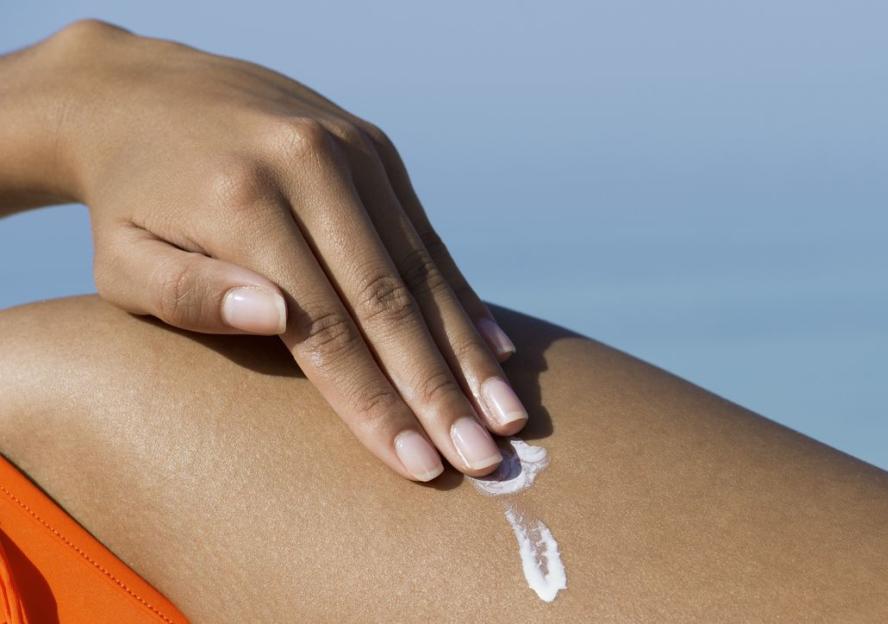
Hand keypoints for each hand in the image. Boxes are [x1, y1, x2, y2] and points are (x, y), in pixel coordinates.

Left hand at [32, 20, 527, 479]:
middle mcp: (308, 167)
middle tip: (487, 457)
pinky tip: (497, 350)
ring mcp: (350, 152)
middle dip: (441, 389)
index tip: (420, 464)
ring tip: (507, 414)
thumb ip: (191, 295)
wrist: (147, 95)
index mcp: (242, 202)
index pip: (325, 327)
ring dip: (469, 350)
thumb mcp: (124, 259)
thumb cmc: (132, 205)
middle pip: (389, 300)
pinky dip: (462, 297)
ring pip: (423, 269)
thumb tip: (278, 318)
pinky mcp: (375, 150)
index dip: (375, 403)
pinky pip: (427, 235)